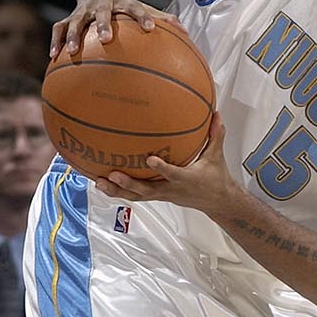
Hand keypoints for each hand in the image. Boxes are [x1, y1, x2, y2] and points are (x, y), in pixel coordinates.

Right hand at [49, 0, 185, 57]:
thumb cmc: (124, 5)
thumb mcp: (142, 8)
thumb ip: (162, 19)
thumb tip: (186, 32)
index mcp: (122, 2)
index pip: (135, 8)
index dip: (143, 17)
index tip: (151, 28)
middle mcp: (101, 5)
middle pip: (101, 13)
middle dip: (103, 24)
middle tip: (106, 39)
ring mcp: (83, 10)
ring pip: (75, 21)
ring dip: (73, 36)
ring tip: (71, 52)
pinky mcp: (70, 17)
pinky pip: (59, 29)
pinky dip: (55, 42)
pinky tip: (52, 58)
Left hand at [95, 113, 237, 218]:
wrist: (216, 202)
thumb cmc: (215, 179)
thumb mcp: (216, 157)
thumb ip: (215, 135)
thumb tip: (216, 114)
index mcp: (186, 179)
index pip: (172, 174)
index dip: (161, 168)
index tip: (150, 159)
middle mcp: (171, 189)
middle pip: (147, 190)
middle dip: (129, 183)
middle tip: (113, 173)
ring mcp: (163, 195)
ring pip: (137, 196)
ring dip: (117, 190)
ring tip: (100, 182)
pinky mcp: (157, 197)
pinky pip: (135, 195)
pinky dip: (118, 191)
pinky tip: (103, 185)